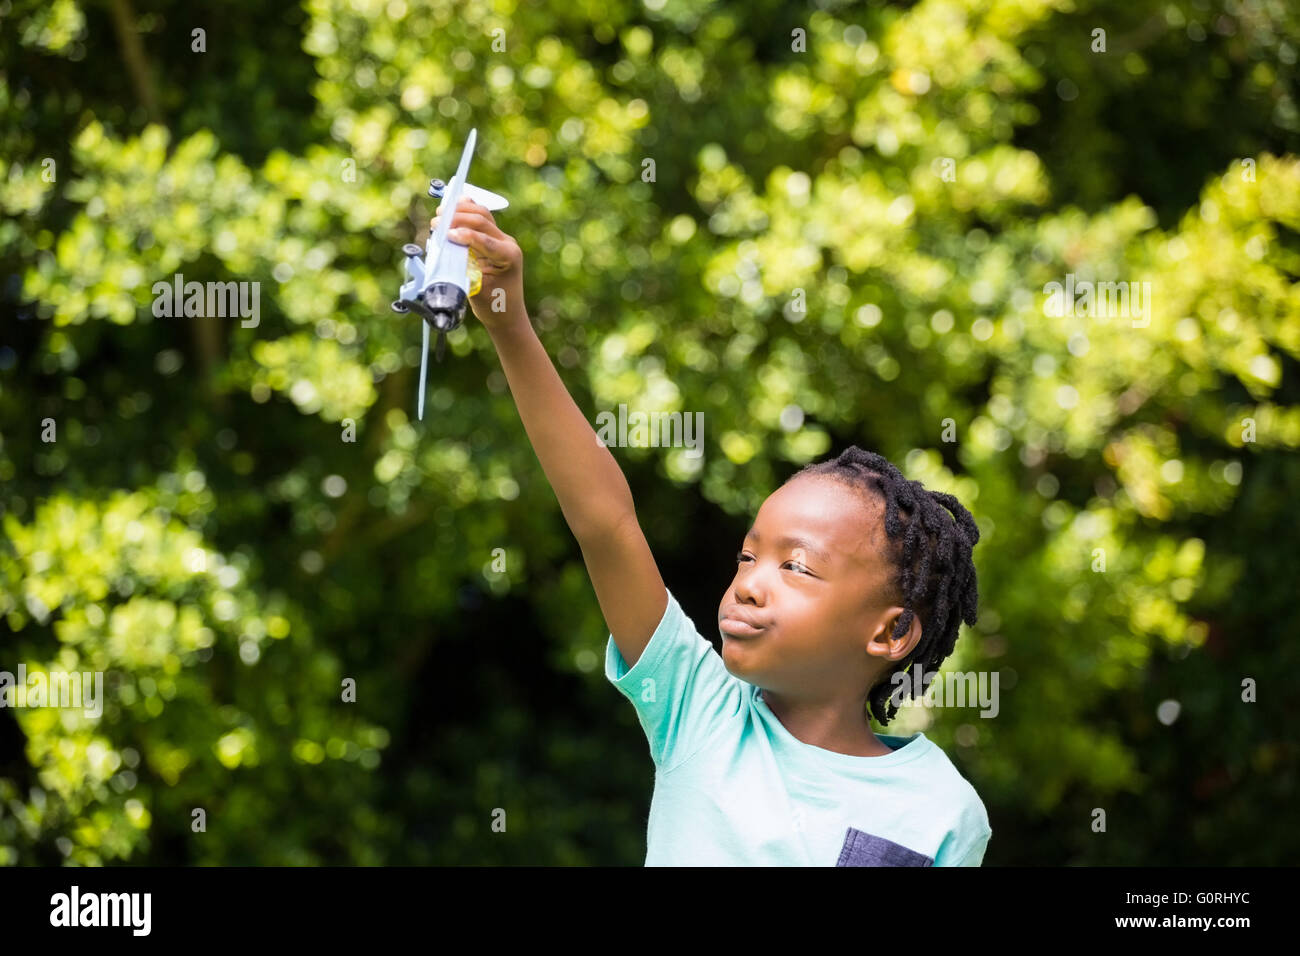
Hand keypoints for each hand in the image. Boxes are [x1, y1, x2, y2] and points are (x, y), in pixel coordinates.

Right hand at [430, 197, 526, 333]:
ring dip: (461, 211)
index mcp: (508, 257)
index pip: (486, 240)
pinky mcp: (493, 238)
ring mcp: (502, 239)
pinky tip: (454, 206)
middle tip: (437, 222)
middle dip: (458, 219)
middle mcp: (508, 244)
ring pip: (482, 215)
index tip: (447, 235)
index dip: (465, 235)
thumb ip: (464, 269)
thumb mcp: (477, 290)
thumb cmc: (494, 305)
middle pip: (482, 221)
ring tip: (441, 213)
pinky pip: (481, 219)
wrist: (506, 313)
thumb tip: (446, 250)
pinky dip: (466, 211)